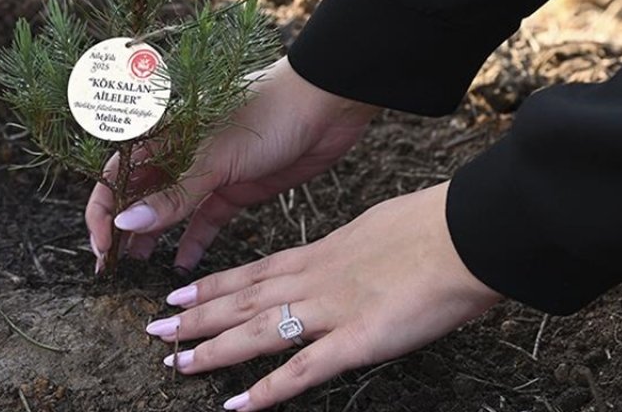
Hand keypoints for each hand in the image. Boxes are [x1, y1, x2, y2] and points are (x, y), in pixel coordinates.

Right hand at [86, 57, 379, 270]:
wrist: (326, 104)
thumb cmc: (266, 113)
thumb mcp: (216, 159)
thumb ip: (173, 195)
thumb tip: (127, 223)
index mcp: (164, 134)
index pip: (117, 175)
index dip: (103, 210)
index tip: (103, 246)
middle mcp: (180, 154)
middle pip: (139, 195)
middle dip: (123, 229)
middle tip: (111, 267)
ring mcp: (207, 173)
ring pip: (169, 211)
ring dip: (152, 238)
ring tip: (138, 268)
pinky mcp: (236, 189)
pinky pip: (206, 220)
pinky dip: (193, 241)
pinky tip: (182, 265)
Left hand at [144, 183, 501, 410]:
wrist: (466, 234)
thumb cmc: (435, 227)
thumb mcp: (381, 228)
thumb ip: (357, 249)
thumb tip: (354, 256)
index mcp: (322, 251)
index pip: (253, 271)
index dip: (213, 284)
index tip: (179, 292)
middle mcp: (315, 279)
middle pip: (242, 300)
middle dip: (195, 316)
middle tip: (155, 328)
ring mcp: (331, 310)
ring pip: (257, 331)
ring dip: (213, 350)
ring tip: (175, 362)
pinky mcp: (356, 341)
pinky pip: (302, 371)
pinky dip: (267, 391)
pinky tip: (236, 406)